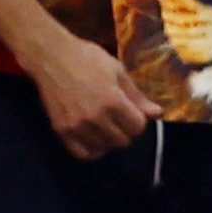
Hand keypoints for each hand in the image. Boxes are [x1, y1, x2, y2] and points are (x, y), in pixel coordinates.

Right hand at [28, 33, 157, 157]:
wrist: (53, 58)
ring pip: (104, 148)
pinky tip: (95, 138)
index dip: (141, 121)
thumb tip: (158, 114)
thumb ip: (137, 96)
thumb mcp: (118, 71)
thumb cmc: (89, 59)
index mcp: (112, 101)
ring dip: (111, 140)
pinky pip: (82, 153)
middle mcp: (94, 118)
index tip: (136, 112)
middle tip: (122, 119)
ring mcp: (76, 127)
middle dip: (128, 131)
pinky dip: (93, 150)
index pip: (137, 127)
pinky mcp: (61, 131)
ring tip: (109, 126)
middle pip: (122, 140)